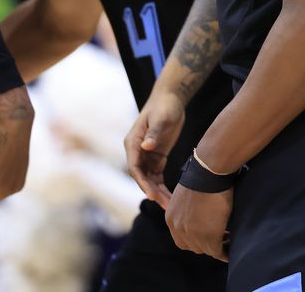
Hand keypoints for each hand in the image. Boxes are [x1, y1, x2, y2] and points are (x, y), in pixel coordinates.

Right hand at [125, 90, 185, 207]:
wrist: (171, 98)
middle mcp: (137, 151)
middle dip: (152, 191)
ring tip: (170, 206)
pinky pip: (158, 176)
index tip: (152, 194)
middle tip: (165, 205)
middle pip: (142, 177)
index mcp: (133, 142)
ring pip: (150, 179)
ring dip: (158, 192)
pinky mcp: (157, 157)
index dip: (142, 182)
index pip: (134, 167)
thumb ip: (154, 133)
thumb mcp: (160, 118)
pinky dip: (163, 186)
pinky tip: (172, 197)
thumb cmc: (164, 106)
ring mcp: (147, 155)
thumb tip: (146, 146)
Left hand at [165, 184, 231, 261]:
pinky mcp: (208, 237)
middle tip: (220, 236)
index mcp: (171, 218)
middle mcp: (178, 228)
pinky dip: (225, 252)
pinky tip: (232, 246)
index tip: (208, 233)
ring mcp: (192, 234)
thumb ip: (186, 211)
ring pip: (206, 250)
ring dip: (217, 247)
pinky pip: (218, 252)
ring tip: (228, 239)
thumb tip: (195, 216)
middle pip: (193, 246)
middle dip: (206, 243)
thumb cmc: (202, 178)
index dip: (195, 239)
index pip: (181, 239)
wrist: (209, 173)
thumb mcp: (185, 196)